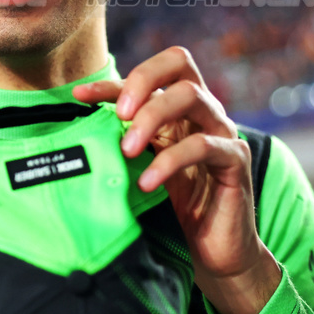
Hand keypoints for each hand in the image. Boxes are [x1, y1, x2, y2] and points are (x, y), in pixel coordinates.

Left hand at [73, 47, 280, 313]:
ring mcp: (222, 131)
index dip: (111, 81)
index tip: (78, 97)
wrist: (215, 253)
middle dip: (142, 80)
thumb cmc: (175, 209)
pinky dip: (171, 161)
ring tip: (127, 151)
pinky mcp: (236, 159)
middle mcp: (201, 111)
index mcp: (176, 110)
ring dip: (152, 117)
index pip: (147, 77)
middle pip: (179, 61)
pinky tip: (148, 183)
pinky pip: (204, 146)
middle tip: (119, 116)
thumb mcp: (140, 170)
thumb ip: (122, 146)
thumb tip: (77, 133)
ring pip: (191, 96)